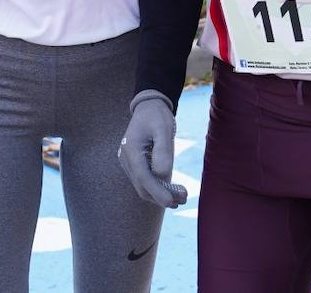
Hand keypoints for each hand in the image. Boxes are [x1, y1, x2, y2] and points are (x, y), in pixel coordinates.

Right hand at [118, 90, 188, 208]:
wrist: (148, 107)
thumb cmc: (157, 116)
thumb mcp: (164, 129)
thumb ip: (163, 151)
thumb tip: (162, 175)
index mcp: (131, 150)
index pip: (143, 178)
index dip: (158, 193)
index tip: (172, 202)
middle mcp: (126, 159)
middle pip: (142, 186)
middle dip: (161, 197)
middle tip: (184, 199)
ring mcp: (128, 162)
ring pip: (143, 186)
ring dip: (160, 194)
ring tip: (181, 196)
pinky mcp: (134, 164)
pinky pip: (144, 180)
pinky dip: (157, 187)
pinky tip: (172, 189)